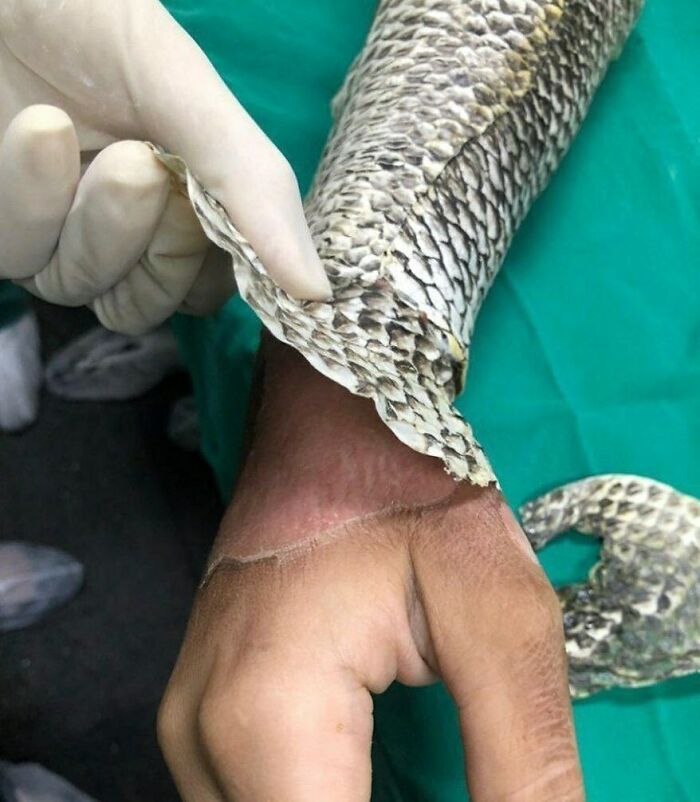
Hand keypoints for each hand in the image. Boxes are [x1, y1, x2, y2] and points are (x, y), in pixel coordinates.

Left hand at [0, 0, 328, 334]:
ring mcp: (62, 237)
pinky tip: (35, 130)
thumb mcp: (189, 94)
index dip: (213, 264)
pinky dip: (31, 197)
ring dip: (90, 218)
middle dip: (152, 241)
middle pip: (156, 300)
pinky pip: (23, 262)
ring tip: (69, 131)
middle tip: (142, 162)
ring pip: (88, 291)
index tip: (204, 208)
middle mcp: (127, 231)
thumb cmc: (91, 23)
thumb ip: (255, 188)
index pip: (215, 285)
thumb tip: (318, 293)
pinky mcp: (7, 235)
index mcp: (187, 201)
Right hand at [158, 339, 583, 800]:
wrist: (335, 418)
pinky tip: (370, 791)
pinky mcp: (199, 719)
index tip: (470, 793)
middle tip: (455, 785)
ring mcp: (186, 731)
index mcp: (266, 719)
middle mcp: (198, 741)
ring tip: (415, 783)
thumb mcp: (500, 624)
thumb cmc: (415, 491)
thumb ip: (521, 770)